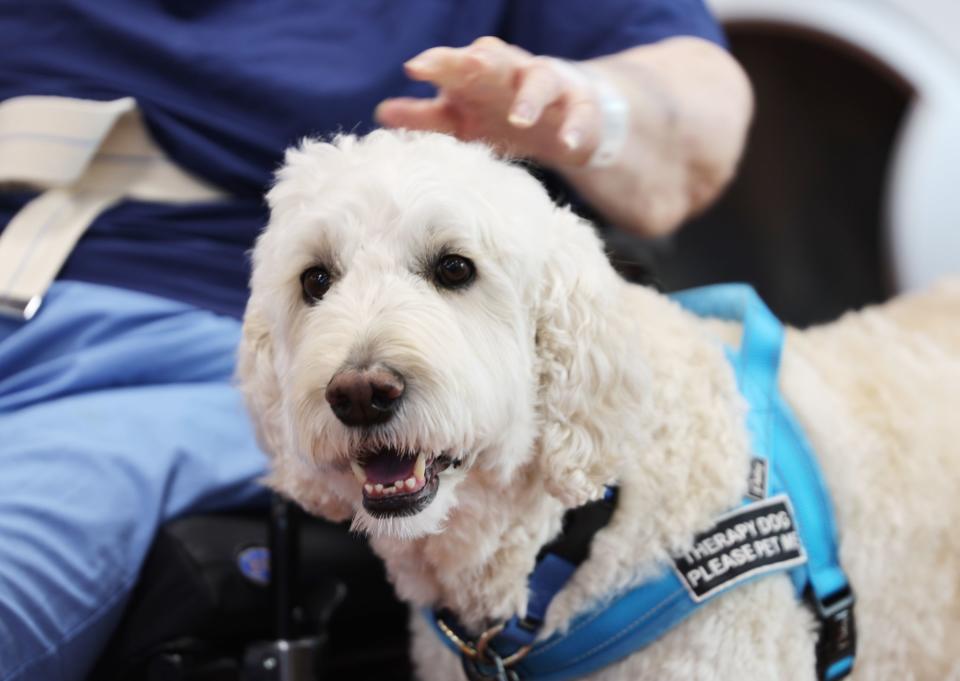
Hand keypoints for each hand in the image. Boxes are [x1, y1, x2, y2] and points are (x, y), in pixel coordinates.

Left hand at [375, 36, 602, 167]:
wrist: (563, 119)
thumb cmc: (501, 115)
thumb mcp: (461, 121)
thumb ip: (424, 117)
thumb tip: (381, 112)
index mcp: (478, 75)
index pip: (455, 62)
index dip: (437, 62)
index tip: (413, 68)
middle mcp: (510, 72)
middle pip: (496, 57)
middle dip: (480, 60)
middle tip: (464, 66)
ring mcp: (548, 86)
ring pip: (540, 79)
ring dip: (529, 97)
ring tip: (518, 120)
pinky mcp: (580, 105)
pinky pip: (580, 111)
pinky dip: (574, 126)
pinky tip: (565, 145)